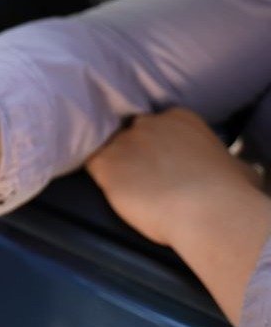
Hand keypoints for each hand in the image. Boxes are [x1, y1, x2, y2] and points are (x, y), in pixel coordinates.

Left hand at [86, 108, 259, 246]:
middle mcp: (146, 123)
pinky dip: (97, 177)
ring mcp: (123, 141)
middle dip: (133, 153)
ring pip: (108, 150)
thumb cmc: (229, 192)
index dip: (154, 147)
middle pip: (129, 134)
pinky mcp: (105, 164)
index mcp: (179, 118)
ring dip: (114, 166)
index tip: (160, 164)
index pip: (155, 126)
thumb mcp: (236, 168)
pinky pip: (91, 166)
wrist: (206, 208)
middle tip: (142, 178)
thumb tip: (235, 172)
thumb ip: (225, 163)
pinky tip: (106, 189)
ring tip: (125, 188)